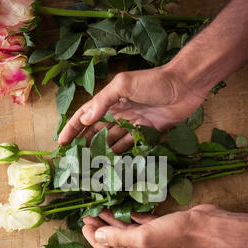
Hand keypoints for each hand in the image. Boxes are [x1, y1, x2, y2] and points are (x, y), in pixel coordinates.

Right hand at [58, 62, 205, 151]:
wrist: (186, 86)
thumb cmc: (155, 81)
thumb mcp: (124, 85)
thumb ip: (103, 101)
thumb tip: (84, 119)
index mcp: (110, 100)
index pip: (85, 115)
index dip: (72, 128)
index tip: (61, 143)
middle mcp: (119, 112)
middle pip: (96, 131)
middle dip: (84, 144)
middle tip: (74, 160)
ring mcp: (133, 123)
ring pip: (112, 141)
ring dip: (101, 152)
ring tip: (90, 166)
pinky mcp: (148, 132)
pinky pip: (131, 145)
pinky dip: (121, 154)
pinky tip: (113, 164)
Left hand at [82, 206, 216, 247]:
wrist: (206, 227)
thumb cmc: (176, 235)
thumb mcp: (144, 237)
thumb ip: (119, 238)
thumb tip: (98, 236)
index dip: (95, 239)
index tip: (84, 224)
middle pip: (116, 241)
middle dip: (101, 229)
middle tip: (87, 216)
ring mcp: (153, 240)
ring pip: (127, 231)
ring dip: (113, 221)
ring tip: (99, 210)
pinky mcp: (161, 228)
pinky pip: (141, 223)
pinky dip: (131, 217)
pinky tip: (123, 211)